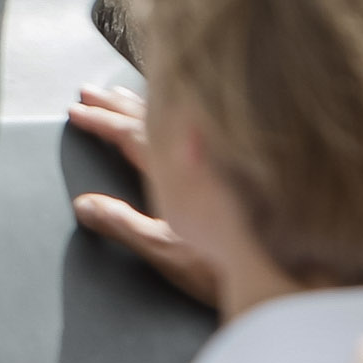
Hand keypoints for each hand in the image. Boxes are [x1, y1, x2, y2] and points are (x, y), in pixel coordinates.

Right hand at [67, 81, 221, 309]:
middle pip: (152, 118)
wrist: (287, 270)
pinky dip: (179, 116)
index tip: (75, 112)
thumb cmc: (226, 265)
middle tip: (89, 92)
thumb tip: (84, 204)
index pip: (130, 135)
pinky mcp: (236, 168)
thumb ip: (122, 224)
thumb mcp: (164, 248)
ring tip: (123, 95)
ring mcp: (219, 159)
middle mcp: (198, 156)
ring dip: (145, 104)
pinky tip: (182, 118)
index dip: (100, 122)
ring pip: (177, 118)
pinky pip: (199, 127)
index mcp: (175, 172)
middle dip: (116, 104)